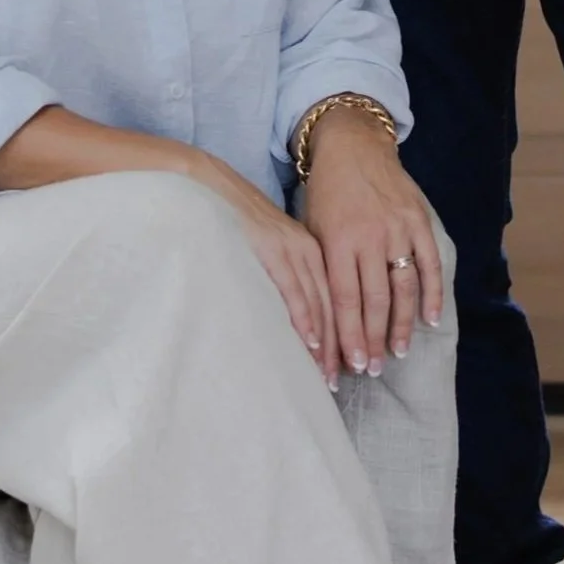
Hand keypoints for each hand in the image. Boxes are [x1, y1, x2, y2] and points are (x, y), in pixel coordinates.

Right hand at [184, 157, 345, 378]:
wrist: (213, 184)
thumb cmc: (236, 219)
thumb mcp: (269, 246)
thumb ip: (284, 274)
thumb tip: (289, 314)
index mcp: (312, 249)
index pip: (337, 297)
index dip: (345, 332)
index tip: (350, 363)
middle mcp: (309, 249)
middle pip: (334, 305)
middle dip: (341, 345)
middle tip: (347, 379)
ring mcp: (291, 249)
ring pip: (318, 302)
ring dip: (326, 342)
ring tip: (330, 374)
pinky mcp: (272, 249)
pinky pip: (293, 289)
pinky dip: (304, 317)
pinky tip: (310, 343)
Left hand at [300, 110, 445, 371]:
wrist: (352, 145)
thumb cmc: (325, 194)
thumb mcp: (311, 228)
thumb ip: (320, 269)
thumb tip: (319, 321)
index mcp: (338, 241)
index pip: (345, 300)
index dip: (350, 336)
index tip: (353, 365)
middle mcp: (370, 237)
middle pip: (375, 300)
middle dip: (375, 339)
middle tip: (375, 369)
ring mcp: (398, 229)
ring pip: (403, 287)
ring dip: (403, 325)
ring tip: (399, 352)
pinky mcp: (418, 221)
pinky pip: (429, 264)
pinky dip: (432, 294)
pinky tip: (430, 320)